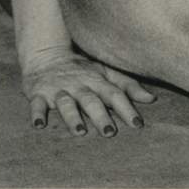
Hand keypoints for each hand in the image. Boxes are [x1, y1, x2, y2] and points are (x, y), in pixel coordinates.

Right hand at [22, 46, 155, 135]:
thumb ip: (128, 86)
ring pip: (66, 103)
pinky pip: (36, 104)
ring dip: (72, 117)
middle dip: (101, 116)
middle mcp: (79, 84)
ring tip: (80, 132)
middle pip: (91, 100)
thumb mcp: (106, 73)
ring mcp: (58, 89)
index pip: (115, 94)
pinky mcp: (38, 94)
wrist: (47, 55)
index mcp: (97, 80)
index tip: (138, 125)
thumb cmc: (83, 69)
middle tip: (110, 133)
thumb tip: (151, 99)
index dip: (127, 108)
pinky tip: (39, 125)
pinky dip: (37, 114)